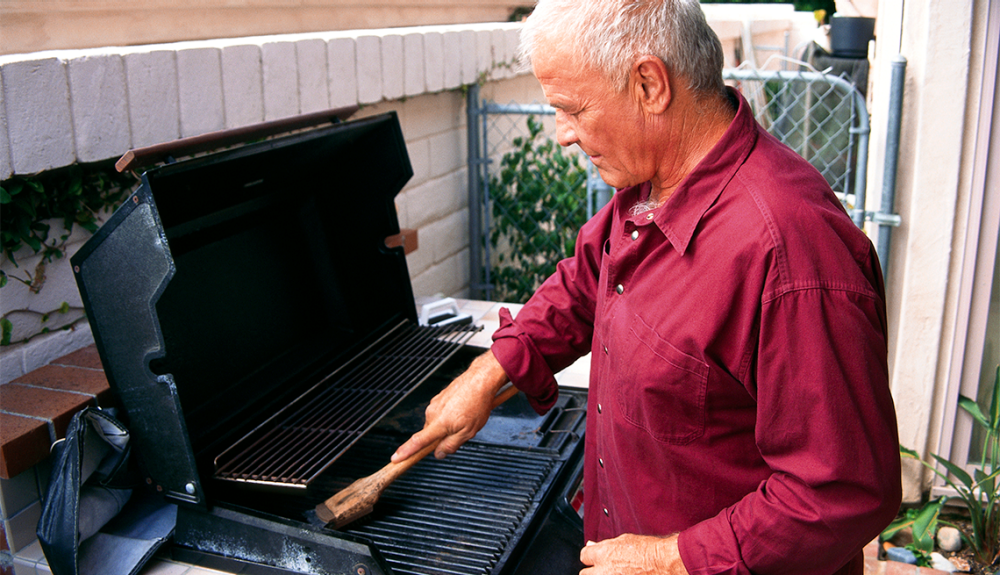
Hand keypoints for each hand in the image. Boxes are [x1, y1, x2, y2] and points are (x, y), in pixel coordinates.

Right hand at [391, 350, 509, 461]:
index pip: (418, 442)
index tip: (395, 459)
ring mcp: (435, 403)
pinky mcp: (439, 397)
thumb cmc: (477, 404)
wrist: (480, 380)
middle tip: (463, 430)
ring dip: (448, 424)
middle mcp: (432, 413)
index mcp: (438, 423)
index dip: (405, 452)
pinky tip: (464, 409)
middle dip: (443, 436)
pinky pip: (441, 412)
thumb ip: (451, 445)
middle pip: (431, 433)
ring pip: (438, 423)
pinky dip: (450, 414)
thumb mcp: (468, 432)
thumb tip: (438, 454)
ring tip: (466, 416)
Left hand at [580, 533, 688, 574]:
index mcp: (602, 554)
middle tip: (608, 570)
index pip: (584, 556)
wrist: (664, 565)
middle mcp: (603, 571)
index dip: (592, 557)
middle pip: (585, 574)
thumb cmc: (649, 551)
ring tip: (619, 573)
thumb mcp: (625, 541)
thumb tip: (591, 545)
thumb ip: (605, 545)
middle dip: (595, 571)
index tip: (598, 558)